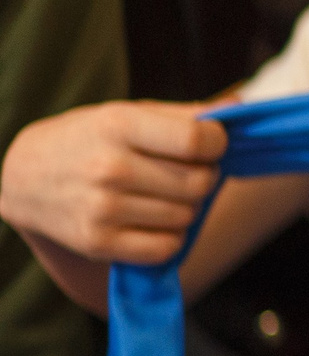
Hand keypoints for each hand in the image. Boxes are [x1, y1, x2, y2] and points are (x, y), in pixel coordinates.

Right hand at [0, 102, 224, 264]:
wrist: (22, 177)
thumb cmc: (88, 139)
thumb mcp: (126, 114)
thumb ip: (184, 114)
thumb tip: (239, 107)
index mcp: (119, 126)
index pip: (197, 141)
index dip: (217, 144)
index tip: (209, 145)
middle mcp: (109, 167)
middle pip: (199, 182)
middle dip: (203, 177)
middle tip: (183, 172)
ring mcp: (101, 208)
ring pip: (187, 216)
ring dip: (186, 207)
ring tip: (161, 194)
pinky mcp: (97, 243)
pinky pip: (166, 248)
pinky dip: (169, 237)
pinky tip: (152, 220)